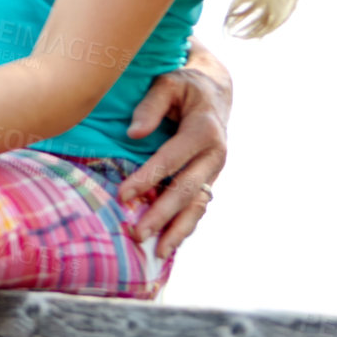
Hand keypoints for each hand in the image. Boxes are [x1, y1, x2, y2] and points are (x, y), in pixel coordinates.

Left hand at [118, 65, 231, 257]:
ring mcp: (215, 170)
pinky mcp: (209, 179)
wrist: (215, 92)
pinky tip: (169, 244)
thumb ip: (150, 106)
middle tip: (137, 234)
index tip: (122, 195)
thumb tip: (133, 133)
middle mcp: (215, 155)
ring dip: (178, 230)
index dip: (147, 178)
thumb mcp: (168, 84)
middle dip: (162, 214)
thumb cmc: (184, 86)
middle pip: (187, 190)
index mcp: (204, 131)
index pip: (171, 159)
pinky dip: (185, 226)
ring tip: (158, 252)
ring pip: (198, 205)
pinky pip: (198, 206)